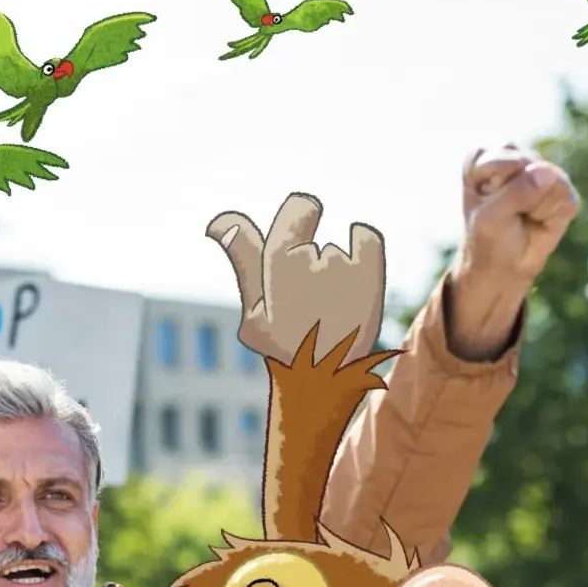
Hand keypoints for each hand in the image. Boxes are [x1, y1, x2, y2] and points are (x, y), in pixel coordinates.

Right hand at [208, 192, 386, 366]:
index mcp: (280, 261)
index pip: (303, 205)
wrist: (324, 381)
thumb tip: (217, 223)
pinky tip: (354, 279)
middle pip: (315, 242)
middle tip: (307, 304)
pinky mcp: (370, 277)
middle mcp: (316, 259)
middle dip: (310, 263)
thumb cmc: (282, 347)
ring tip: (329, 309)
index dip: (300, 220)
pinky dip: (362, 248)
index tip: (298, 243)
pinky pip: (368, 239)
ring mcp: (347, 269)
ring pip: (337, 252)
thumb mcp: (254, 306)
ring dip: (334, 272)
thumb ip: (243, 256)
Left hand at [454, 144, 579, 288]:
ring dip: (538, 208)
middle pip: (530, 166)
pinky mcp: (562, 189)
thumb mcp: (492, 217)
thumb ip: (517, 192)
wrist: (503, 267)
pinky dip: (553, 218)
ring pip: (553, 181)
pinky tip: (540, 222)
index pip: (503, 162)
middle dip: (520, 199)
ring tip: (525, 218)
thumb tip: (551, 173)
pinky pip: (567, 199)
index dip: (499, 191)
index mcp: (484, 157)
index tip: (488, 208)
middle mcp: (514, 157)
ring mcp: (541, 171)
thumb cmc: (489, 237)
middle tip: (508, 215)